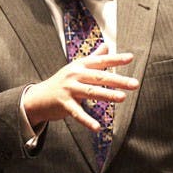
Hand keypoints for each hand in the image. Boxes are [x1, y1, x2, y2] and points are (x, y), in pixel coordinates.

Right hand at [24, 45, 138, 130]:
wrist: (38, 97)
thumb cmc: (63, 81)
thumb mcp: (77, 67)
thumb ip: (94, 57)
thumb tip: (107, 45)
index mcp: (80, 65)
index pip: (101, 61)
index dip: (116, 59)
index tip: (130, 58)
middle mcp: (75, 74)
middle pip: (99, 77)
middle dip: (118, 80)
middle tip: (134, 84)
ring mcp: (69, 89)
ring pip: (91, 92)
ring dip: (107, 95)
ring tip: (122, 98)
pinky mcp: (63, 104)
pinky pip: (77, 113)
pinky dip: (87, 120)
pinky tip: (98, 127)